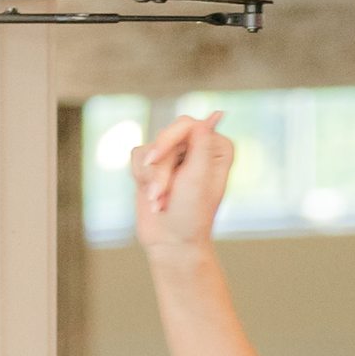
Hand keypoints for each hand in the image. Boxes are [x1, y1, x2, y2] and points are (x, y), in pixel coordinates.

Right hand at [134, 114, 233, 261]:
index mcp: (217, 148)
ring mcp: (176, 155)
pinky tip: (152, 198)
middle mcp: (198, 147)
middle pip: (166, 135)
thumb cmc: (191, 214)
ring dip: (151, 178)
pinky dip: (140, 178)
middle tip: (159, 195)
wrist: (172, 242)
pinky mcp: (156, 165)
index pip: (187, 124)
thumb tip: (216, 113)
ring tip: (158, 202)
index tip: (158, 157)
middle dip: (159, 168)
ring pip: (149, 149)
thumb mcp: (198, 178)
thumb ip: (203, 143)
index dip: (169, 139)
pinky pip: (137, 156)